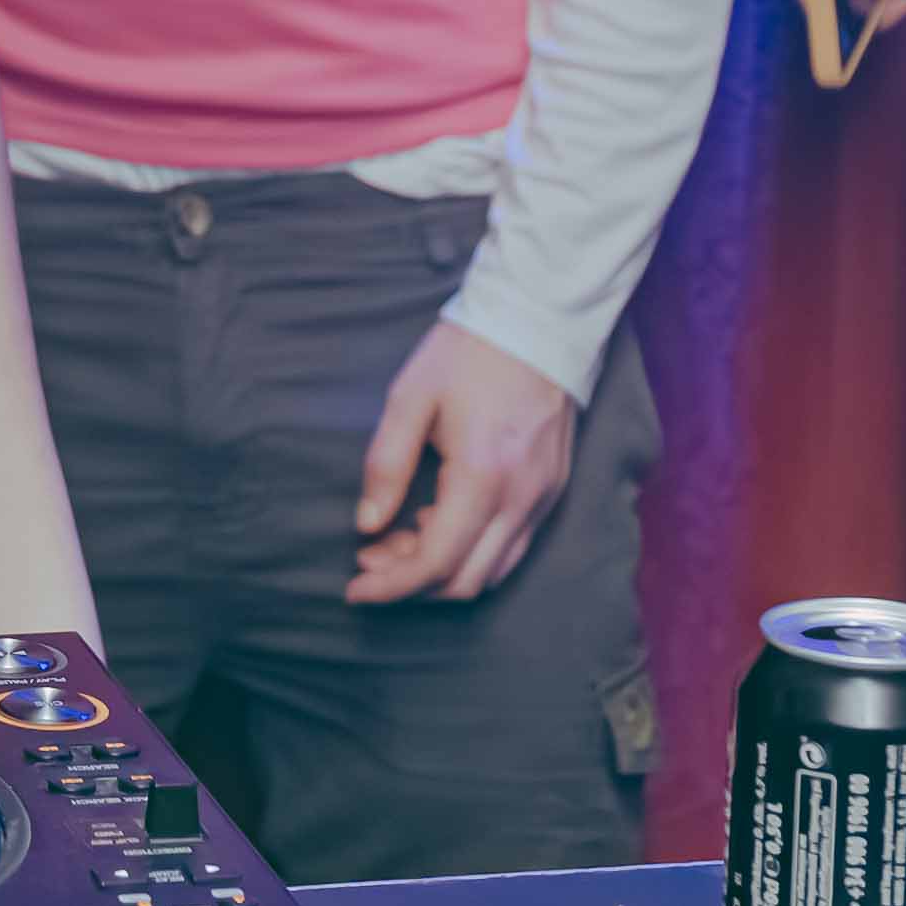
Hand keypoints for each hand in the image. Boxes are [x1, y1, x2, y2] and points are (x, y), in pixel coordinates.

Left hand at [348, 320, 578, 603]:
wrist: (538, 317)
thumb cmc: (468, 352)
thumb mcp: (411, 397)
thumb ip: (385, 464)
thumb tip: (367, 523)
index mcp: (482, 477)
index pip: (434, 563)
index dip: (390, 586)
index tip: (353, 587)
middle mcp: (520, 499)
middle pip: (465, 581)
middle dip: (411, 584)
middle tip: (370, 560)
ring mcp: (542, 497)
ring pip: (492, 572)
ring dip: (442, 572)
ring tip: (399, 541)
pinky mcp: (552, 489)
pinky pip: (513, 547)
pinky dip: (472, 552)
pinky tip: (439, 522)